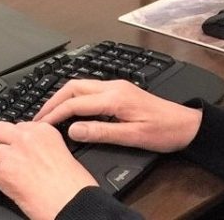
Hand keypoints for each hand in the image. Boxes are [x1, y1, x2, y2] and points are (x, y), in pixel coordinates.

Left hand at [0, 121, 96, 219]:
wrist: (71, 199)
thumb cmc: (71, 181)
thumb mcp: (62, 151)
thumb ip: (44, 145)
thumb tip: (30, 150)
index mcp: (45, 130)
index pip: (20, 124)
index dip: (11, 134)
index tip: (7, 139)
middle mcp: (28, 138)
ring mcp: (13, 155)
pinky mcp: (2, 174)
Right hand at [34, 79, 202, 151]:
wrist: (186, 124)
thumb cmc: (163, 131)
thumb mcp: (132, 136)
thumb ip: (101, 132)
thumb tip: (72, 129)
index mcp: (116, 97)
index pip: (75, 102)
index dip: (54, 114)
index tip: (39, 126)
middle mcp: (115, 86)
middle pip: (75, 86)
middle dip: (53, 100)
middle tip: (38, 118)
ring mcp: (119, 86)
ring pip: (83, 85)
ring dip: (63, 97)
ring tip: (49, 114)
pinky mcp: (122, 91)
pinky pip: (92, 90)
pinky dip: (75, 98)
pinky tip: (71, 110)